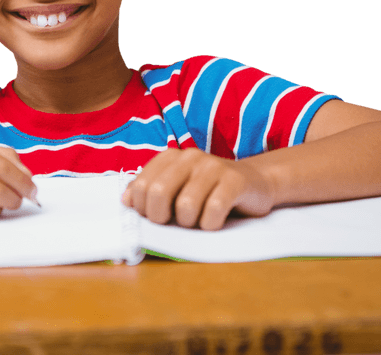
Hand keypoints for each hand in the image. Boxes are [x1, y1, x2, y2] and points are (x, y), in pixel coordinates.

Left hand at [122, 148, 276, 229]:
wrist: (253, 184)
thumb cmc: (208, 191)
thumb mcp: (176, 188)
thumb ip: (150, 191)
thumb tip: (127, 199)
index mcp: (171, 157)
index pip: (142, 186)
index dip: (144, 208)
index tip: (156, 216)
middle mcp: (190, 157)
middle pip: (159, 193)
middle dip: (162, 217)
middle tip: (174, 222)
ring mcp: (213, 167)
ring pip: (186, 206)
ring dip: (190, 223)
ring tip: (198, 219)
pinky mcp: (235, 181)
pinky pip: (214, 210)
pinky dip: (211, 224)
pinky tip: (215, 221)